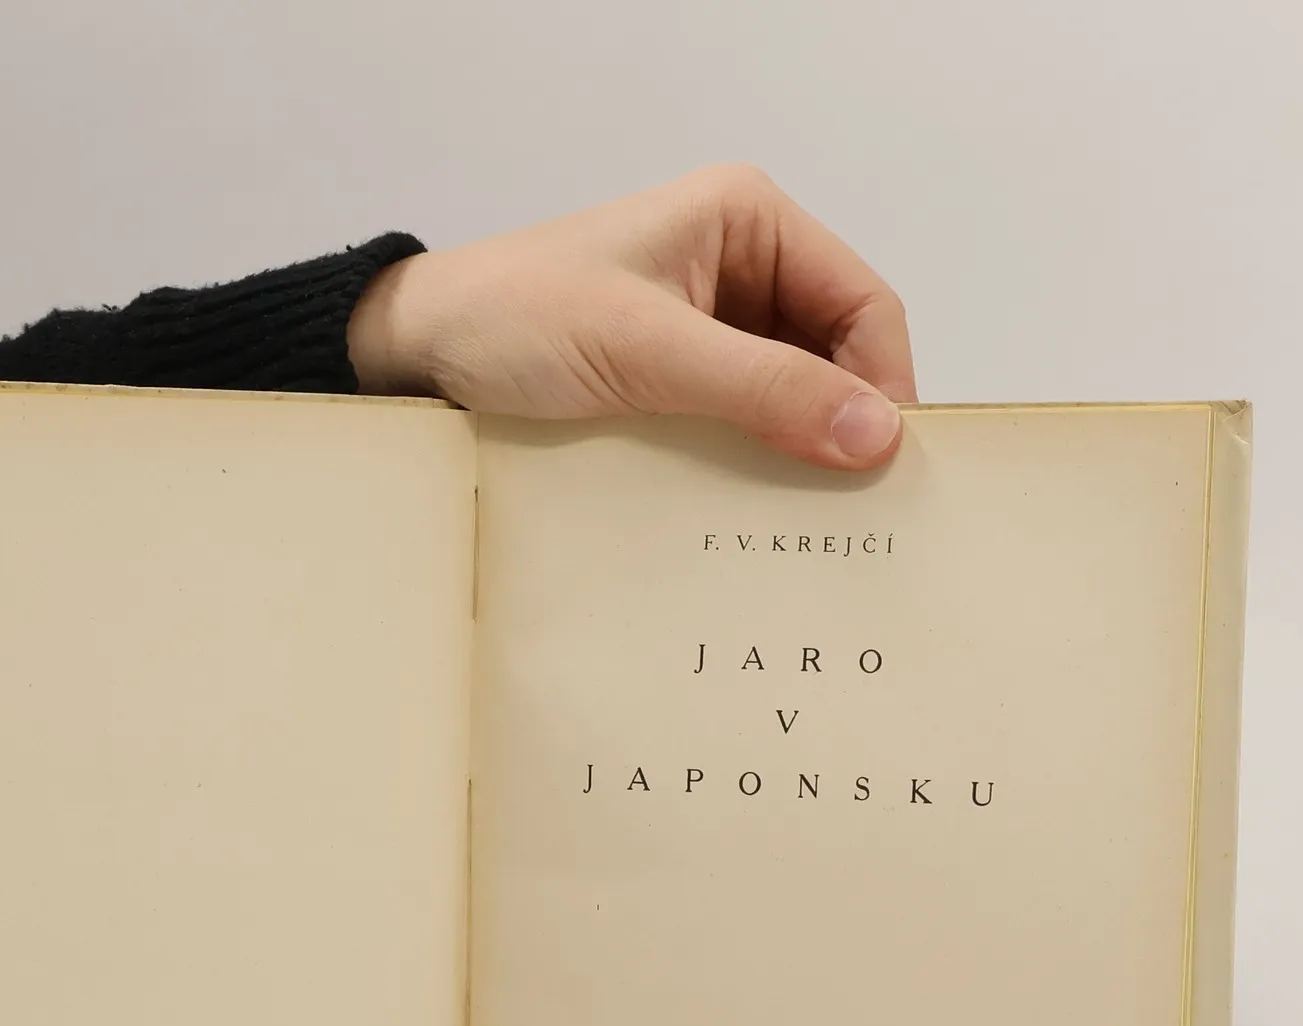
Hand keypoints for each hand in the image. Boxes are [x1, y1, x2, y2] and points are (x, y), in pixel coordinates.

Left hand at [349, 165, 915, 469]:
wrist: (417, 355)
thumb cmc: (515, 321)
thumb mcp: (648, 353)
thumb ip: (763, 390)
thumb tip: (876, 435)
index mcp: (746, 221)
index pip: (863, 304)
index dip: (885, 385)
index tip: (885, 469)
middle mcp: (739, 268)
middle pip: (836, 357)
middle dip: (844, 429)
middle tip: (855, 517)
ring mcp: (708, 330)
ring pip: (791, 402)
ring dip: (797, 457)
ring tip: (805, 527)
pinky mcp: (675, 386)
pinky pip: (741, 430)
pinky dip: (752, 470)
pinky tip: (750, 516)